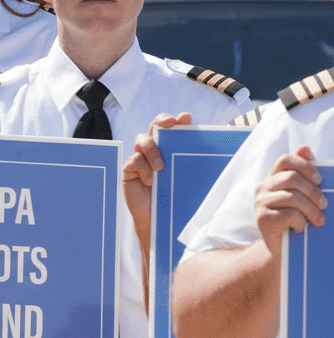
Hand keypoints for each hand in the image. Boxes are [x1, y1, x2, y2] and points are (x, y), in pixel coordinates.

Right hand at [121, 113, 192, 236]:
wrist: (161, 219)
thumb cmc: (176, 197)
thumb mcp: (187, 177)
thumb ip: (192, 161)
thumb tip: (208, 146)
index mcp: (170, 149)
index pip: (172, 128)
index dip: (176, 120)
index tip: (185, 118)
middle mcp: (155, 150)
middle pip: (155, 126)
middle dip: (162, 121)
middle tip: (170, 123)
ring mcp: (141, 159)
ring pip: (142, 140)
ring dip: (152, 150)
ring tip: (161, 168)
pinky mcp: (129, 170)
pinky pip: (134, 160)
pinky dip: (143, 169)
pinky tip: (150, 182)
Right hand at [255, 146, 325, 243]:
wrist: (282, 250)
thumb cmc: (296, 220)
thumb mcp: (302, 195)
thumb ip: (304, 174)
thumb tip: (305, 148)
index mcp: (272, 179)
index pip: (285, 160)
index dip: (305, 166)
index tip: (319, 180)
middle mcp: (262, 188)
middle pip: (292, 178)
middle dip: (314, 192)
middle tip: (324, 205)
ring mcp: (260, 203)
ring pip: (293, 197)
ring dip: (312, 211)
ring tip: (318, 221)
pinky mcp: (262, 219)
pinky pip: (290, 215)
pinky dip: (301, 223)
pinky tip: (300, 229)